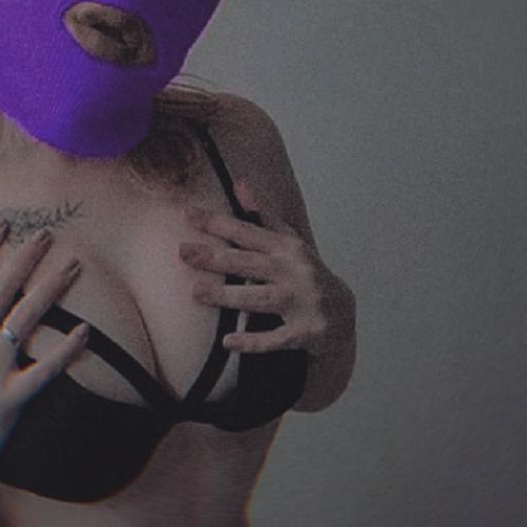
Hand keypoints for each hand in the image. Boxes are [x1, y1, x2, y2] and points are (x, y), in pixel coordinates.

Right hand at [0, 219, 87, 490]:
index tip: (5, 223)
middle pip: (2, 290)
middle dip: (25, 259)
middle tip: (50, 235)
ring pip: (24, 320)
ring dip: (50, 290)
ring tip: (74, 267)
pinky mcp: (6, 399)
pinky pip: (42, 371)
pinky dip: (64, 352)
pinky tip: (85, 332)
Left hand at [180, 179, 351, 358]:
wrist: (343, 313)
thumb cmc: (305, 272)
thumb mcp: (288, 241)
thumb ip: (262, 215)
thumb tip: (239, 184)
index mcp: (286, 248)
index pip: (247, 231)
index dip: (217, 222)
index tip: (187, 214)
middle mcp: (293, 272)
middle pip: (249, 263)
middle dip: (215, 257)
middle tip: (182, 252)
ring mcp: (301, 303)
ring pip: (259, 299)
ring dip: (227, 296)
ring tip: (196, 292)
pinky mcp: (305, 332)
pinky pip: (275, 339)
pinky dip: (253, 341)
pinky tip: (228, 341)